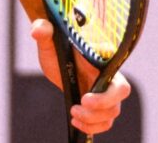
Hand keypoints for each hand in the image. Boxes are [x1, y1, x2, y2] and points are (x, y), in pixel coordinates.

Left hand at [30, 19, 131, 134]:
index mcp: (102, 58)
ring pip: (112, 112)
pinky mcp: (100, 107)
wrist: (59, 63)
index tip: (86, 95)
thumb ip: (44, 33)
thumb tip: (38, 29)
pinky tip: (77, 122)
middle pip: (120, 94)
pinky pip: (105, 122)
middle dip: (103, 104)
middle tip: (81, 102)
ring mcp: (107, 93)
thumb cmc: (58, 50)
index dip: (107, 88)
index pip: (117, 70)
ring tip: (73, 113)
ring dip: (94, 118)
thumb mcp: (50, 43)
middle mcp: (110, 76)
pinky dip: (93, 127)